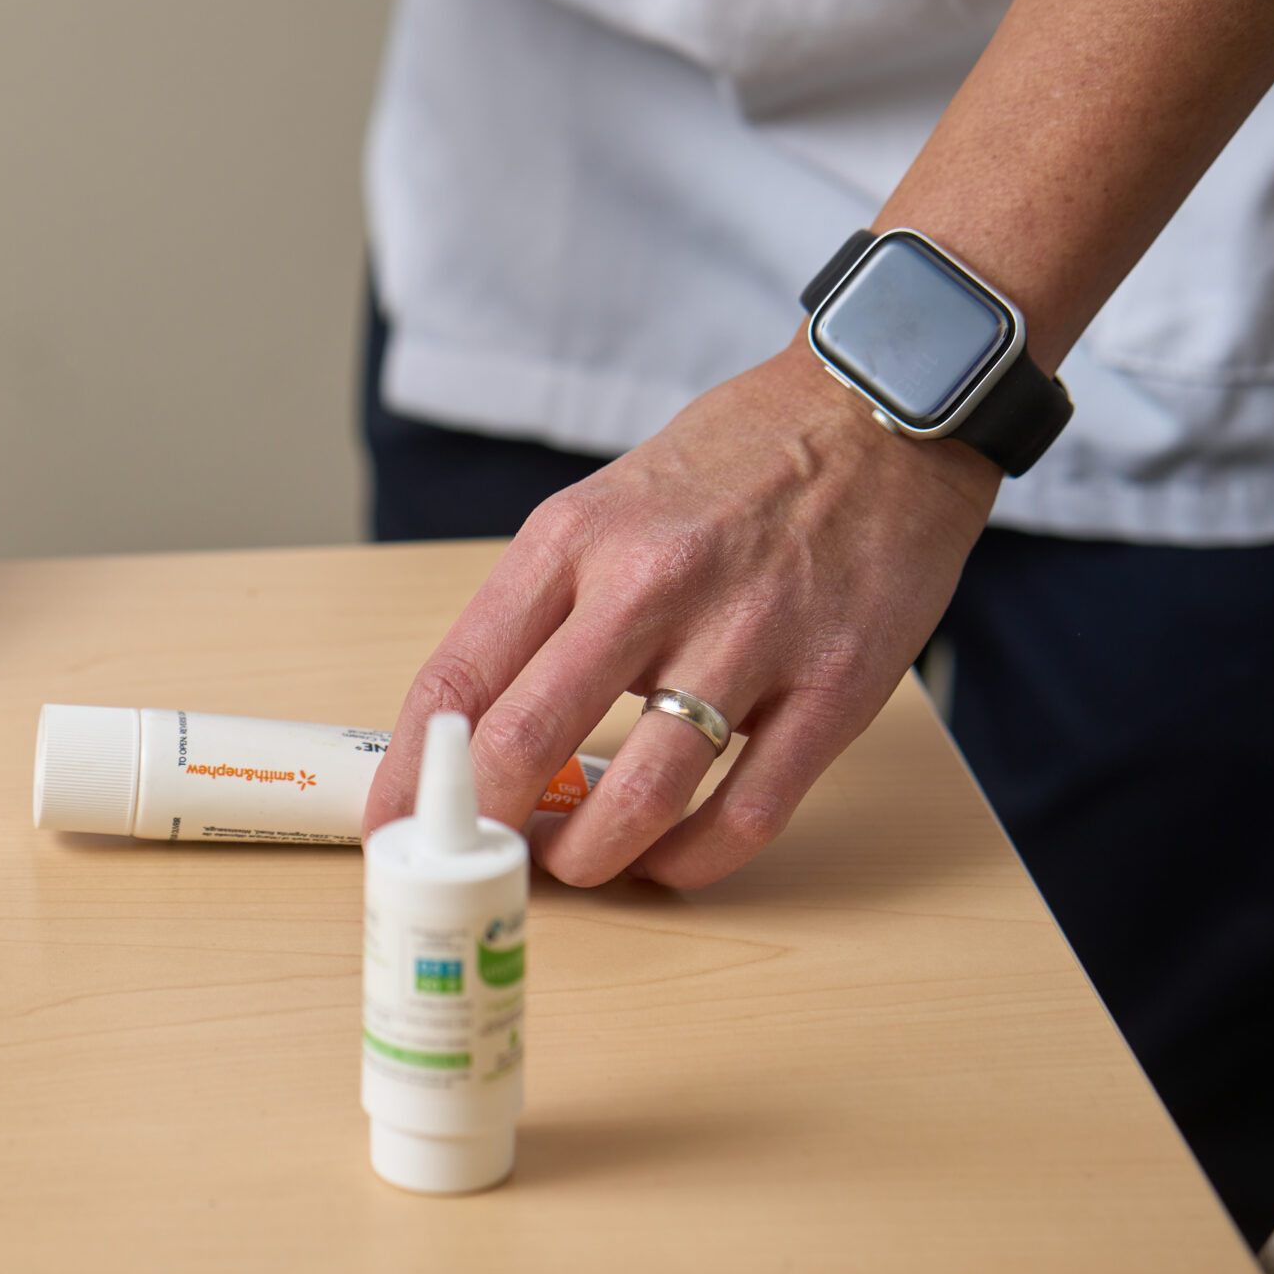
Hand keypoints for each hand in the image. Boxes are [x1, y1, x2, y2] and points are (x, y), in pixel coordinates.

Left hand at [364, 338, 1000, 889]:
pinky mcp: (835, 688)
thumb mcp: (603, 505)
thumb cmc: (731, 463)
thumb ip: (544, 609)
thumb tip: (478, 725)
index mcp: (573, 539)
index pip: (460, 675)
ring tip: (573, 864)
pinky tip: (666, 861)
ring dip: (588, 859)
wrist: (882, 410)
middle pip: (527, 743)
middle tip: (476, 860)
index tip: (391, 822)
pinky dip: (690, 862)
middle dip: (483, 827)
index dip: (412, 769)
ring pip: (639, 800)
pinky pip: (746, 814)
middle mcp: (650, 586)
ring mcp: (749, 641)